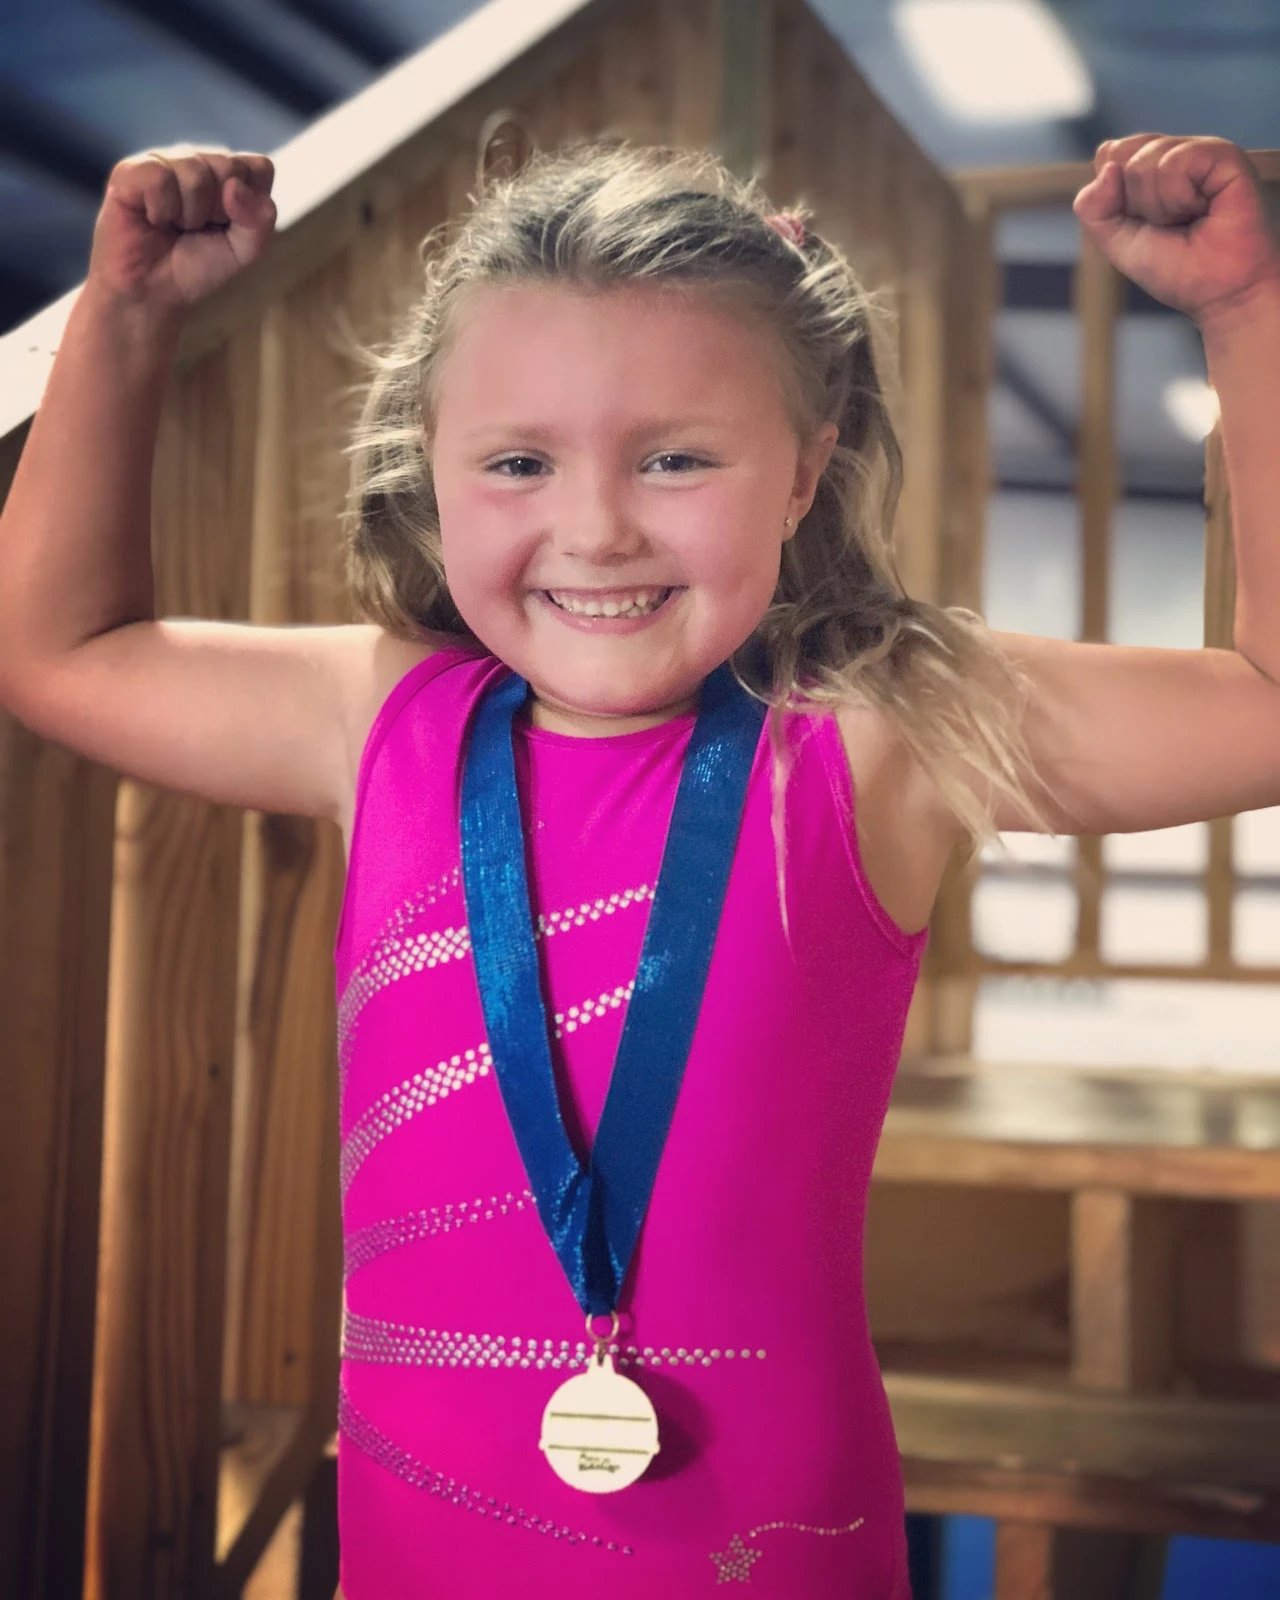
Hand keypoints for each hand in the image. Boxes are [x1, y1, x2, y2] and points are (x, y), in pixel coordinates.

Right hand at [87, 145, 276, 313]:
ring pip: (195, 172)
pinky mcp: (130, 170)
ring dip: (189, 215)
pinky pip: (160, 179)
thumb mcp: (243, 251)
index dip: (250, 205)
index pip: (260, 167)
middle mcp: (197, 160)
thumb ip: (258, 221)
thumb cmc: (197, 267)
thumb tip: (235, 186)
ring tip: (173, 226)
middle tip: (196, 230)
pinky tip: (152, 220)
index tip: (228, 227)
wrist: (152, 293)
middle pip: (229, 166)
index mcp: (228, 175)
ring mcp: (163, 160)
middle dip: (219, 212)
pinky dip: (161, 211)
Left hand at [1073, 135, 1279, 325]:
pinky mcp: (1223, 154)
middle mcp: (1175, 152)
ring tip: (1189, 219)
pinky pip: (1174, 163)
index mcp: (1150, 167)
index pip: (1109, 154)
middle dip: (1136, 204)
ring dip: (1159, 207)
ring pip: (1143, 162)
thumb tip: (1107, 167)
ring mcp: (1199, 150)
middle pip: (1121, 155)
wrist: (1221, 293)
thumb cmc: (1177, 269)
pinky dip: (1180, 198)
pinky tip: (1204, 208)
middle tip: (1170, 224)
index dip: (1115, 196)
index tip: (1144, 222)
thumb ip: (1093, 208)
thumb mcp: (1117, 243)